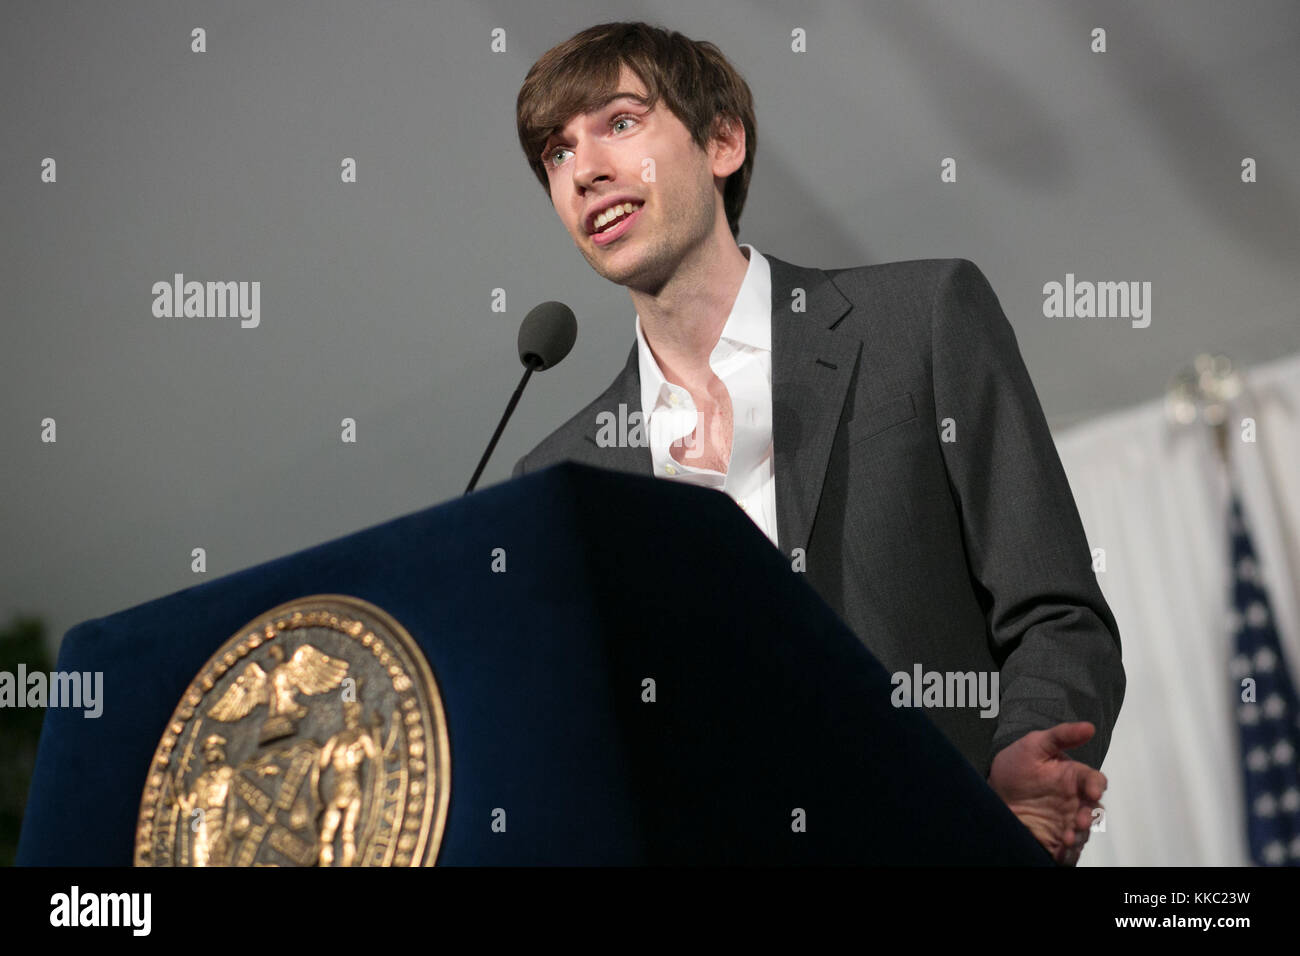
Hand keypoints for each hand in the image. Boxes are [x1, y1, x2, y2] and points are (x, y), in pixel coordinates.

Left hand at [987, 721, 1106, 865]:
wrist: (992, 791)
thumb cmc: (1016, 765)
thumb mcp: (1035, 744)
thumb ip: (1062, 736)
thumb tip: (1089, 727)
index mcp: (1073, 777)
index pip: (1094, 781)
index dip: (1096, 786)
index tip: (1092, 791)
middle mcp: (1074, 801)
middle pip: (1093, 811)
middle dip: (1090, 817)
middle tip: (1079, 821)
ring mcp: (1065, 821)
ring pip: (1083, 832)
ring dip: (1080, 836)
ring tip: (1068, 838)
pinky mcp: (1054, 839)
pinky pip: (1068, 850)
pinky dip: (1069, 853)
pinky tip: (1061, 850)